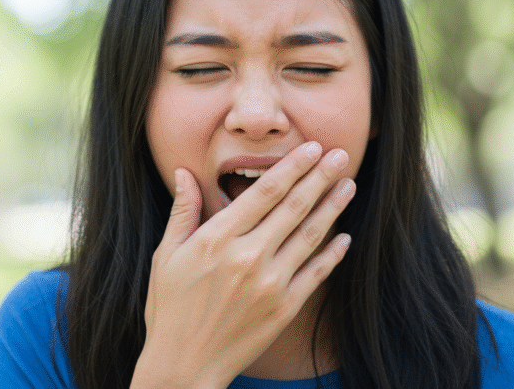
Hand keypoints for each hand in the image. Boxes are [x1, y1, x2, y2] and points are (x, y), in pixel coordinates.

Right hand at [131, 141, 354, 388]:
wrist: (184, 365)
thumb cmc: (170, 309)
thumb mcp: (165, 256)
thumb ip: (182, 211)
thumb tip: (185, 172)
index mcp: (218, 239)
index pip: (265, 192)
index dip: (292, 166)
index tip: (311, 148)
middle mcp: (248, 257)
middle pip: (294, 206)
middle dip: (320, 176)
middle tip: (339, 154)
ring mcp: (270, 283)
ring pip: (310, 235)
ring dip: (333, 207)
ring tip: (348, 184)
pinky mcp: (284, 308)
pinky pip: (316, 273)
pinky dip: (333, 253)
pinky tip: (345, 236)